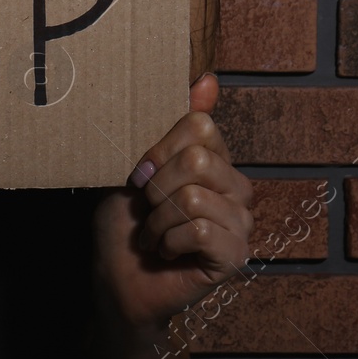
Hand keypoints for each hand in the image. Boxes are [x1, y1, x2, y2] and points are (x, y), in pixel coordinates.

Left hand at [91, 73, 254, 330]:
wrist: (116, 280)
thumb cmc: (125, 222)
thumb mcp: (139, 164)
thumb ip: (174, 124)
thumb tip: (208, 78)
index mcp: (216, 160)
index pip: (200, 126)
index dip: (158, 150)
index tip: (139, 175)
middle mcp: (237, 188)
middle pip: (197, 159)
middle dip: (154, 186)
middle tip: (146, 209)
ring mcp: (241, 223)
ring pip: (194, 196)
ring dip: (157, 219)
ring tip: (153, 234)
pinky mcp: (236, 256)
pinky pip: (201, 230)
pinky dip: (168, 241)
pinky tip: (166, 252)